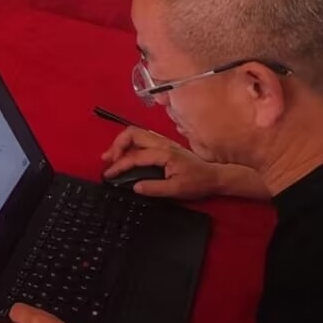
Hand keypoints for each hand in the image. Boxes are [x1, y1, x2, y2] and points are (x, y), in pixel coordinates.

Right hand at [101, 127, 219, 199]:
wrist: (213, 176)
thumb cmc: (197, 183)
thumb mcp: (176, 190)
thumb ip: (154, 188)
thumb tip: (135, 187)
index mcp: (165, 153)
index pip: (135, 156)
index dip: (119, 165)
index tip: (109, 174)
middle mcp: (162, 143)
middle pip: (132, 133)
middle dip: (116, 145)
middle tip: (108, 160)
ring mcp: (163, 141)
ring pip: (136, 133)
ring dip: (121, 143)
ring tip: (112, 157)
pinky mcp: (163, 144)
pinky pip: (141, 137)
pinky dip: (129, 144)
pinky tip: (126, 154)